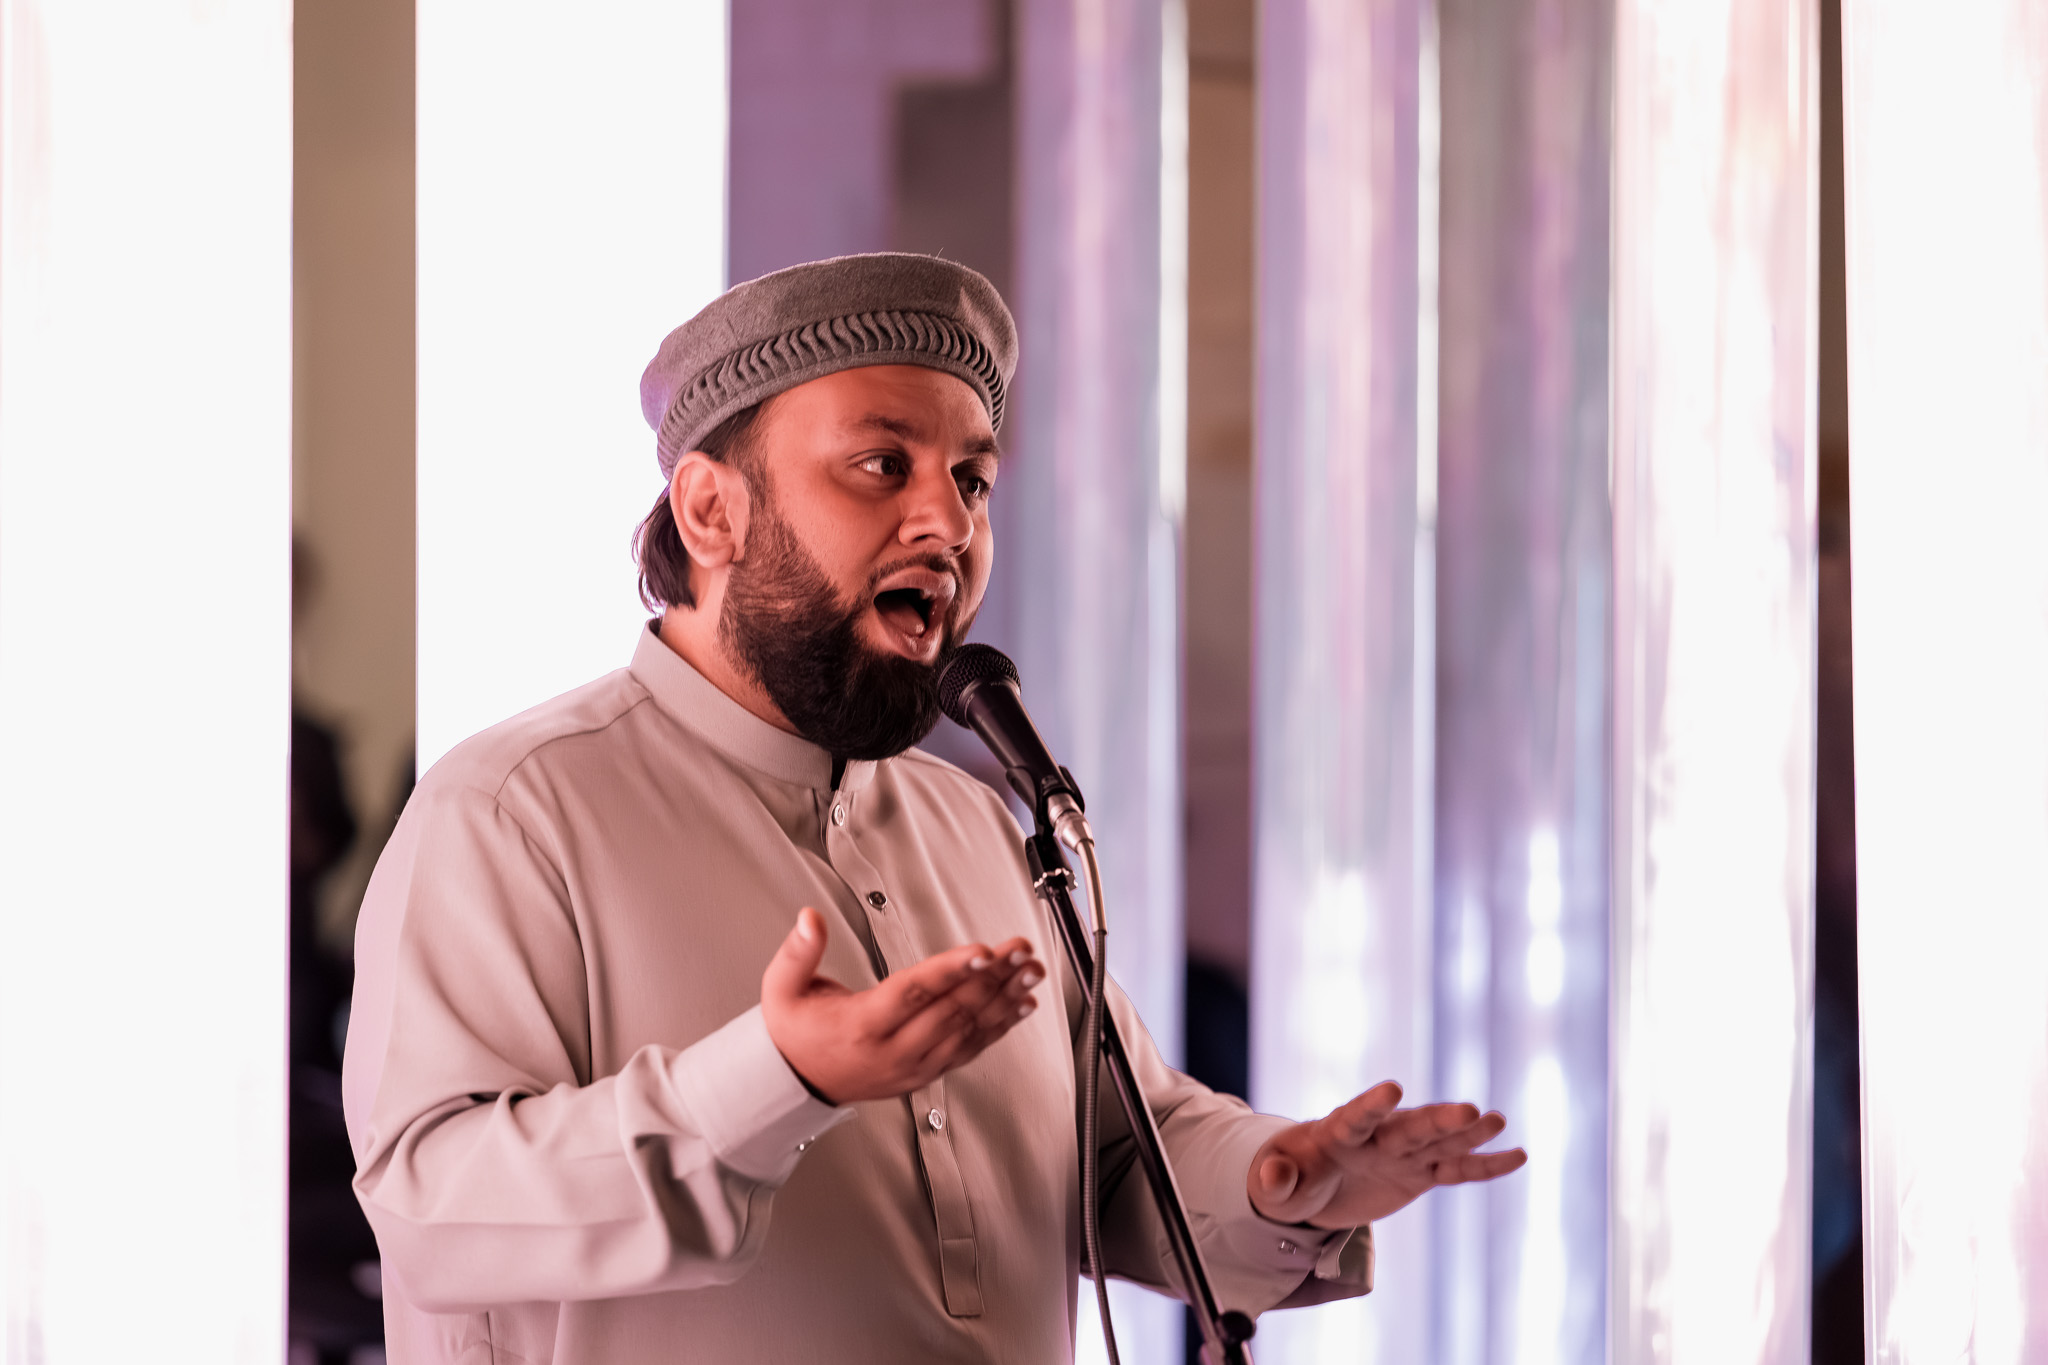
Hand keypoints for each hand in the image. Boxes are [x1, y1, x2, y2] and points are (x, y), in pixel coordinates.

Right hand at [760, 906, 1043, 1104]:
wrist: (796, 1085)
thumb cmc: (796, 1033)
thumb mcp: (782, 989)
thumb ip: (798, 952)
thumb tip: (810, 919)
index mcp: (862, 1025)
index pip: (914, 993)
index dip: (951, 970)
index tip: (984, 950)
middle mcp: (894, 1049)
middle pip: (951, 1011)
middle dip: (993, 977)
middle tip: (1020, 949)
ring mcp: (914, 1066)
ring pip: (968, 1031)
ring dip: (1004, 999)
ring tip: (1031, 971)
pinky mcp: (927, 1074)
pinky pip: (970, 1050)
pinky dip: (999, 1027)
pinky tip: (1021, 1005)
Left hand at [1247, 1081, 1526, 1228]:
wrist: (1310, 1184)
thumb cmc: (1289, 1179)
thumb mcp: (1275, 1186)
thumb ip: (1276, 1180)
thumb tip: (1273, 1177)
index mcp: (1338, 1133)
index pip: (1355, 1117)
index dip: (1371, 1105)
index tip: (1392, 1089)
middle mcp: (1377, 1137)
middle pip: (1410, 1128)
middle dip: (1437, 1120)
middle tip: (1469, 1110)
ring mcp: (1402, 1154)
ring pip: (1440, 1143)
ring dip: (1467, 1133)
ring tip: (1497, 1120)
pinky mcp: (1419, 1174)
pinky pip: (1456, 1171)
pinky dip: (1485, 1165)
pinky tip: (1518, 1156)